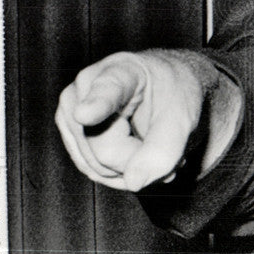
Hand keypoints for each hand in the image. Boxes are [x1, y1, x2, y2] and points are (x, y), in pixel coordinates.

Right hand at [55, 50, 220, 191]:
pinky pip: (94, 171)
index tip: (86, 114)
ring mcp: (71, 112)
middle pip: (106, 151)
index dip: (98, 104)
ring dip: (133, 168)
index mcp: (123, 71)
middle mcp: (86, 88)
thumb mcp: (183, 117)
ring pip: (98, 167)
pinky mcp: (71, 134)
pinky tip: (139, 154)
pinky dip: (122, 172)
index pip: (108, 90)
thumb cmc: (173, 93)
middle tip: (165, 143)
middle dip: (139, 159)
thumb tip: (134, 182)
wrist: (163, 86)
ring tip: (153, 146)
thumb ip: (163, 149)